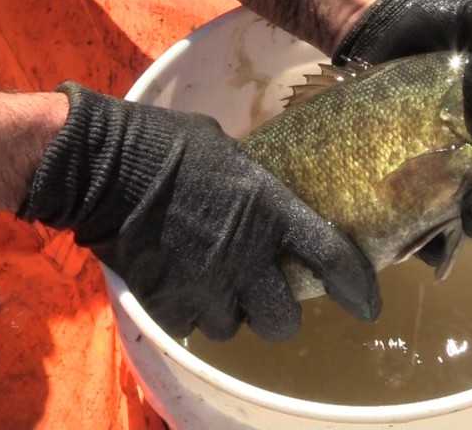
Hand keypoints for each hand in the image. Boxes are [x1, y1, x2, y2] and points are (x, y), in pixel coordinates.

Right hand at [18, 83, 379, 341]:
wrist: (104, 166)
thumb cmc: (167, 144)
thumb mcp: (229, 152)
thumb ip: (257, 187)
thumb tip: (265, 197)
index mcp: (271, 211)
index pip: (332, 258)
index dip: (357, 287)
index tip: (366, 304)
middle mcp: (247, 258)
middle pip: (285, 319)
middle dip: (280, 311)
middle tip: (266, 292)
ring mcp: (207, 286)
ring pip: (236, 327)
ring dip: (230, 310)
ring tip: (213, 282)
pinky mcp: (170, 302)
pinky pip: (193, 325)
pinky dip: (191, 311)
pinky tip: (181, 283)